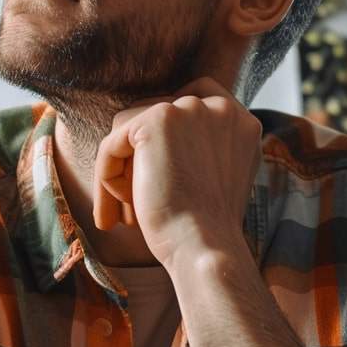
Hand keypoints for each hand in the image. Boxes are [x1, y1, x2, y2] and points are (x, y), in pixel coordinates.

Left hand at [92, 77, 262, 268]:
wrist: (206, 247)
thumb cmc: (208, 229)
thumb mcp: (219, 179)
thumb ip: (204, 149)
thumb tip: (156, 144)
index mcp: (241, 121)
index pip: (194, 99)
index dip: (168, 129)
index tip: (150, 170)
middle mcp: (219, 107)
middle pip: (155, 117)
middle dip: (138, 160)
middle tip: (132, 207)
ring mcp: (188, 109)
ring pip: (129, 131)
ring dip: (122, 172)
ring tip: (125, 214)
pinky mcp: (155, 120)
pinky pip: (112, 145)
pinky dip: (106, 180)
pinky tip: (111, 216)